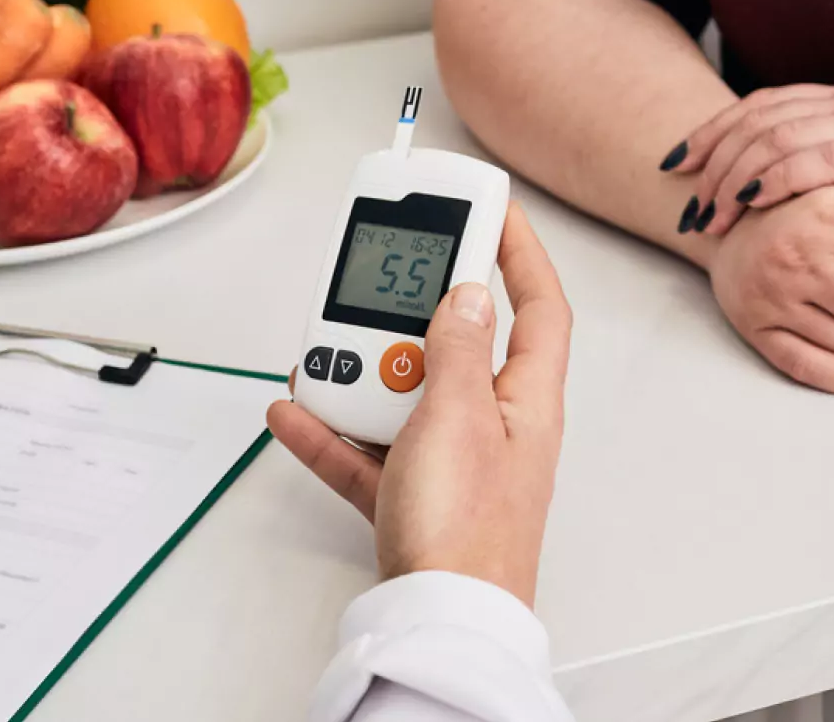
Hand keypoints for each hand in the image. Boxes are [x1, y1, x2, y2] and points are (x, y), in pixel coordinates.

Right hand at [268, 204, 571, 606]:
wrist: (436, 625)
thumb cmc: (468, 532)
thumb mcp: (460, 417)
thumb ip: (457, 350)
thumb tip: (468, 294)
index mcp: (527, 401)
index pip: (538, 307)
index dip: (519, 252)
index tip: (491, 208)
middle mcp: (495, 426)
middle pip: (458, 344)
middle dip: (416, 312)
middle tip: (384, 276)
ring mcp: (451, 462)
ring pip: (405, 393)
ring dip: (362, 371)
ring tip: (327, 354)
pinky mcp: (412, 498)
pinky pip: (367, 448)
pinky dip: (331, 430)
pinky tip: (295, 410)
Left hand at [663, 83, 833, 266]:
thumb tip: (800, 203)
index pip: (768, 105)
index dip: (717, 131)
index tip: (680, 164)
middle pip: (759, 116)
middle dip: (709, 154)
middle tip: (680, 195)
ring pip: (776, 136)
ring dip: (731, 174)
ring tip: (706, 214)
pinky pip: (814, 158)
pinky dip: (771, 177)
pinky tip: (746, 200)